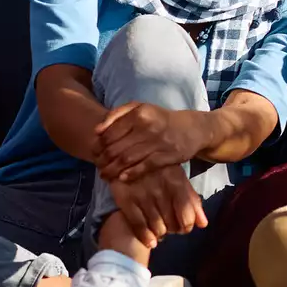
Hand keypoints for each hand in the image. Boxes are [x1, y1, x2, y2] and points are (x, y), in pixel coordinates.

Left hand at [94, 102, 212, 179]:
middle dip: (102, 161)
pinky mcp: (168, 156)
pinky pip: (144, 167)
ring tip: (105, 175)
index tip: (94, 153)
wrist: (192, 129)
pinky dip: (131, 174)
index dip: (98, 146)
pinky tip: (122, 178)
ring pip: (127, 160)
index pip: (109, 134)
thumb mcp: (141, 108)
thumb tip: (97, 131)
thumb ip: (117, 114)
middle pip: (115, 149)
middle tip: (98, 167)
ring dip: (112, 170)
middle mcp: (148, 127)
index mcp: (138, 113)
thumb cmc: (160, 119)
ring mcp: (158, 143)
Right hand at [106, 164, 206, 243]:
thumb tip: (203, 225)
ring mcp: (143, 196)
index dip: (186, 226)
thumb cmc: (160, 169)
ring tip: (159, 229)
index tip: (183, 227)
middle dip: (173, 229)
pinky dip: (146, 237)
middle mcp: (161, 191)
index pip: (187, 215)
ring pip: (157, 227)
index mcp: (177, 183)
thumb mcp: (179, 179)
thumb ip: (192, 201)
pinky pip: (138, 225)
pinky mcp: (126, 200)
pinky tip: (150, 241)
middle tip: (169, 226)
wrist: (129, 156)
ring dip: (160, 233)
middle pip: (172, 224)